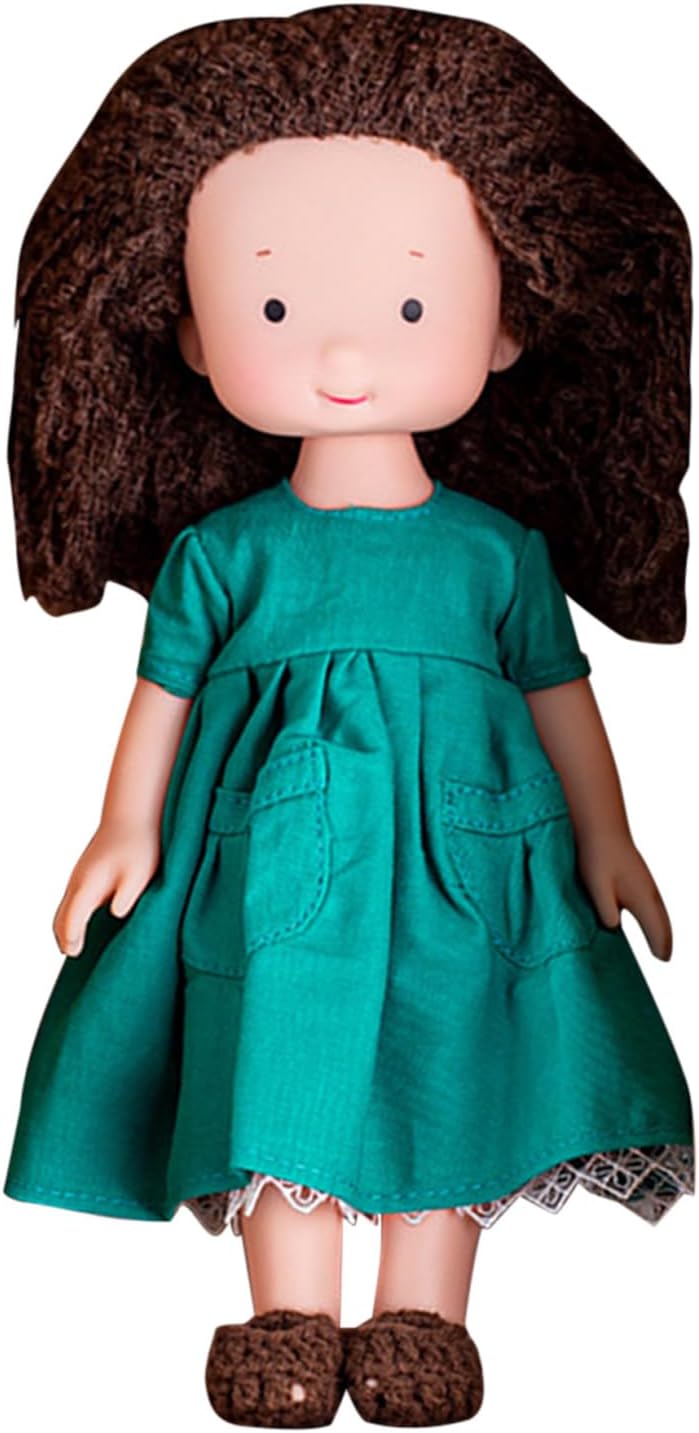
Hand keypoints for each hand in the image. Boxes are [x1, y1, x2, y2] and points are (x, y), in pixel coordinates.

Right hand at [52, 822, 160, 957]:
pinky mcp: (85, 873)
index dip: (71, 940)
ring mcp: (78, 876)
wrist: (133, 814)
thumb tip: (114, 914)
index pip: (70, 921)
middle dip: (64, 938)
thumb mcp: (140, 874)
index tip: (75, 953)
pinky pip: (72, 901)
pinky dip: (73, 916)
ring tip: (78, 945)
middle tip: (74, 954)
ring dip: (67, 928)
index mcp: (88, 885)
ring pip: (64, 909)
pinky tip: (88, 924)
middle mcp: (77, 882)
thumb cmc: (140, 846)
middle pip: (60, 919)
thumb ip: (126, 896)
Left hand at [576, 831, 671, 960]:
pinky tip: (648, 919)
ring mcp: (645, 885)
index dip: (661, 946)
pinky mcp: (638, 879)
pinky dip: (655, 917)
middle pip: (663, 922)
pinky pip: (652, 905)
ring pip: (659, 912)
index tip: (663, 960)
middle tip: (665, 956)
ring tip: (660, 945)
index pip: (658, 930)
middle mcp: (649, 893)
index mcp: (643, 898)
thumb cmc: (597, 857)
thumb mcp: (597, 887)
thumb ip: (606, 910)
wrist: (600, 828)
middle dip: (664, 940)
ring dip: (661, 929)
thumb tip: (613, 928)